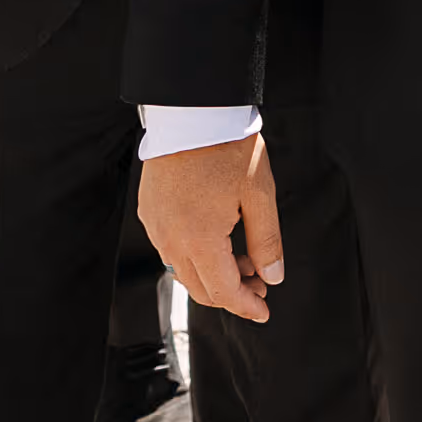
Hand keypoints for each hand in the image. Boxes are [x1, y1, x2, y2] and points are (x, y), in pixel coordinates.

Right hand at [139, 135, 283, 321]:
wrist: (191, 110)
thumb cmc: (227, 146)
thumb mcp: (259, 194)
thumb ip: (267, 241)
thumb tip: (273, 277)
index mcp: (199, 239)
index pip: (224, 292)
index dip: (246, 306)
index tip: (264, 311)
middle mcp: (170, 239)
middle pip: (201, 289)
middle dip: (233, 293)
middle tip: (260, 282)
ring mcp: (155, 226)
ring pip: (184, 271)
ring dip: (214, 275)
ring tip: (244, 257)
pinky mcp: (149, 212)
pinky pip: (170, 248)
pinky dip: (195, 256)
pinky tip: (218, 239)